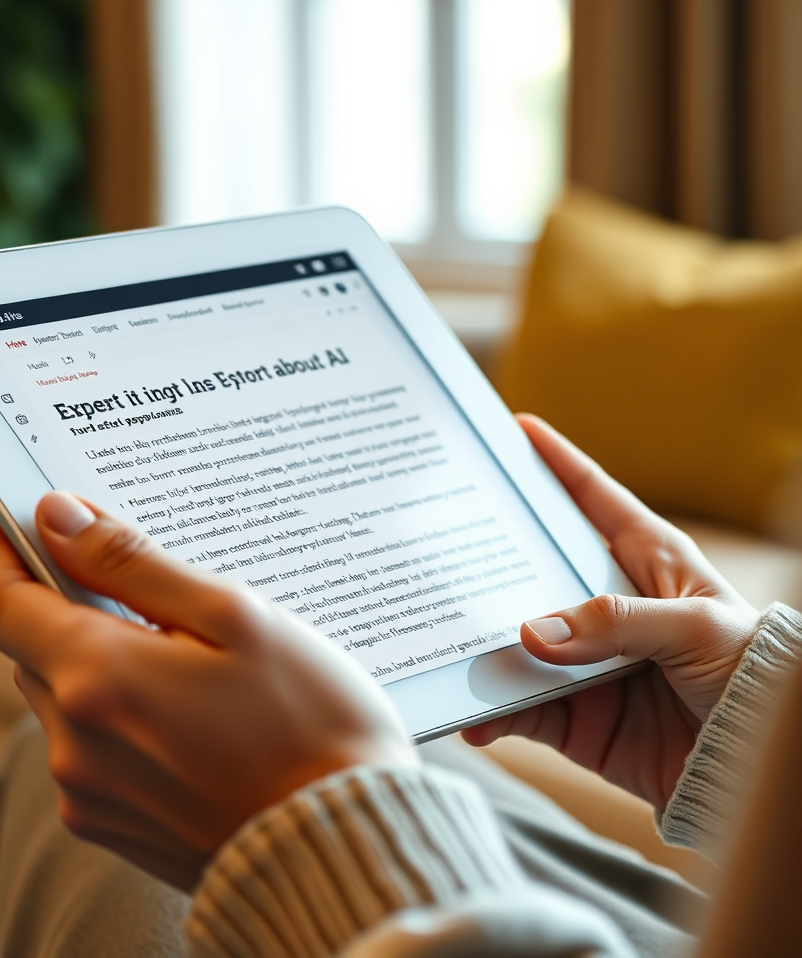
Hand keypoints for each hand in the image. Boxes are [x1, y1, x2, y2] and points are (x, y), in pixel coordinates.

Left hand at [0, 493, 415, 890]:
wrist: (338, 845)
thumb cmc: (308, 723)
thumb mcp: (232, 617)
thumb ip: (133, 563)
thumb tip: (59, 517)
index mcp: (98, 679)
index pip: (4, 602)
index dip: (3, 551)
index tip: (16, 515)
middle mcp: (74, 745)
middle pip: (34, 648)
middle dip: (65, 602)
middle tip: (127, 574)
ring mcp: (88, 794)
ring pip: (60, 696)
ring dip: (93, 658)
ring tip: (175, 647)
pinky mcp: (111, 825)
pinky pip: (86, 747)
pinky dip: (111, 710)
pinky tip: (180, 706)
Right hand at [462, 415, 759, 809]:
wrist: (753, 764)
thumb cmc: (751, 675)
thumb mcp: (696, 628)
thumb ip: (617, 622)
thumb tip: (533, 632)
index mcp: (645, 560)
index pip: (592, 497)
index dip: (554, 460)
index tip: (514, 428)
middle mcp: (605, 605)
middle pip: (532, 568)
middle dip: (486, 557)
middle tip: (439, 541)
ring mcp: (584, 660)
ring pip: (515, 641)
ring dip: (480, 645)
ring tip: (442, 644)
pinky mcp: (574, 714)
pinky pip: (521, 709)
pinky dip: (493, 714)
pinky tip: (476, 718)